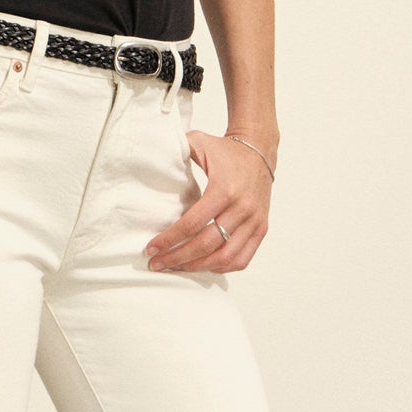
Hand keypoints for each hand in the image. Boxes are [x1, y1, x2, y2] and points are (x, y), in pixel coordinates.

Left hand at [144, 130, 273, 273]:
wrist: (260, 150)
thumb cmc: (226, 150)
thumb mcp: (198, 143)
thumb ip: (175, 152)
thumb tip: (149, 162)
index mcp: (223, 189)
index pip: (192, 224)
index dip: (170, 240)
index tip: (151, 248)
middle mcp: (241, 208)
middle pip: (206, 245)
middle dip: (178, 258)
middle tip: (157, 264)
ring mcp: (254, 220)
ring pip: (225, 258)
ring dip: (198, 267)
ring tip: (177, 267)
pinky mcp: (261, 228)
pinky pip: (243, 259)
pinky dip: (222, 267)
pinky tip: (204, 265)